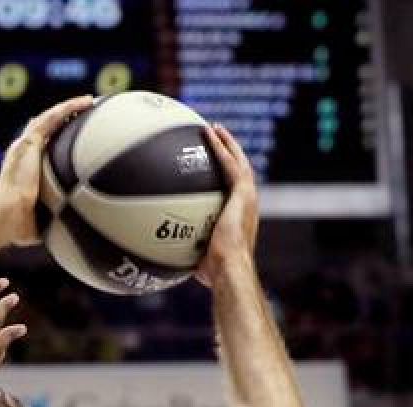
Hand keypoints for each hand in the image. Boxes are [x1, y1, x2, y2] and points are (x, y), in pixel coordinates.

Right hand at [0, 95, 93, 245]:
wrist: (5, 214)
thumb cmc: (17, 225)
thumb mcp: (38, 221)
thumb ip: (49, 220)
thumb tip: (63, 234)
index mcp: (22, 170)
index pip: (36, 149)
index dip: (49, 141)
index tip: (64, 137)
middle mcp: (22, 154)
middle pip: (42, 130)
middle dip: (59, 120)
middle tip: (77, 115)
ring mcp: (25, 146)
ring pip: (49, 119)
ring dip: (68, 109)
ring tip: (88, 101)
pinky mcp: (30, 142)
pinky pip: (53, 118)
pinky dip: (69, 107)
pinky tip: (87, 101)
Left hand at [195, 124, 258, 288]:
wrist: (230, 267)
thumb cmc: (214, 271)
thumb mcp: (197, 258)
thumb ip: (186, 251)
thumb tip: (165, 256)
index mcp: (239, 217)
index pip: (233, 193)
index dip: (225, 179)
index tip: (213, 170)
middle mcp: (248, 204)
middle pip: (239, 171)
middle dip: (229, 154)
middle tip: (216, 139)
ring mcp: (248, 196)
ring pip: (238, 161)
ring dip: (226, 143)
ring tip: (214, 129)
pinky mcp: (243, 192)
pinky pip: (230, 163)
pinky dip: (221, 146)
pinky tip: (209, 133)